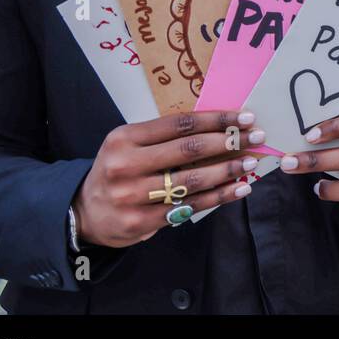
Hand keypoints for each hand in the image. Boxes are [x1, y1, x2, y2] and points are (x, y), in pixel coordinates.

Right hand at [72, 110, 263, 247]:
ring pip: (192, 180)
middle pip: (188, 149)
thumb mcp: (128, 144)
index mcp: (124, 138)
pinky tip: (239, 188)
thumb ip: (163, 137)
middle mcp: (126, 165)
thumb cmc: (117, 170)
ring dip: (228, 170)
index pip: (179, 124)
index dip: (216, 119)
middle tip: (255, 136)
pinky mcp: (142, 221)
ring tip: (250, 162)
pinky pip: (190, 206)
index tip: (244, 116)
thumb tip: (218, 126)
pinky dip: (219, 196)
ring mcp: (133, 196)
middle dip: (228, 141)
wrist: (83, 212)